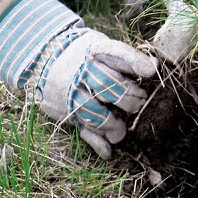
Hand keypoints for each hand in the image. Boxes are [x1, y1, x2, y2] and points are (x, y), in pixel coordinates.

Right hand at [0, 0, 157, 159]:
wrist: (42, 57)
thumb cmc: (85, 54)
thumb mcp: (101, 46)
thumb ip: (124, 58)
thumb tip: (154, 68)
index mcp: (96, 52)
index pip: (117, 55)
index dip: (135, 63)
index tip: (150, 72)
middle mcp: (82, 72)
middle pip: (108, 86)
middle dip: (128, 97)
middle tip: (138, 103)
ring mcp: (72, 92)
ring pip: (94, 111)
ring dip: (112, 125)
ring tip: (122, 131)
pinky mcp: (66, 110)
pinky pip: (82, 129)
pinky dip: (97, 143)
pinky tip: (109, 152)